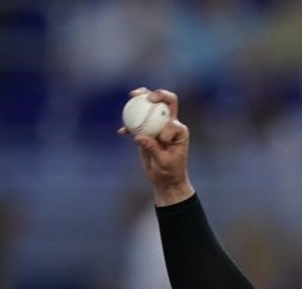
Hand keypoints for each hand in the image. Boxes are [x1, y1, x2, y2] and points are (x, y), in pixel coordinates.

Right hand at [119, 87, 194, 205]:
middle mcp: (170, 125)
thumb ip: (153, 148)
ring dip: (141, 99)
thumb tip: (138, 136)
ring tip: (132, 95)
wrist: (165, 180)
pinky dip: (129, 125)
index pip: (172, 121)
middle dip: (159, 95)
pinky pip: (137, 124)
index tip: (161, 141)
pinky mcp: (147, 132)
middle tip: (147, 96)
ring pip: (151, 109)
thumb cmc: (170, 172)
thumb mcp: (164, 162)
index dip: (165, 128)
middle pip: (166, 104)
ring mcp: (158, 126)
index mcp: (179, 131)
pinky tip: (122, 132)